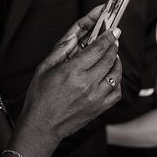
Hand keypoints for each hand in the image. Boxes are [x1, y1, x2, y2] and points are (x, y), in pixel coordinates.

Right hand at [21, 6, 121, 142]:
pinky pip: (117, 92)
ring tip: (112, 57)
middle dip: (113, 46)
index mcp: (72, 71)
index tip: (114, 31)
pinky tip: (111, 77)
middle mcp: (87, 83)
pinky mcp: (99, 108)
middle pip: (109, 59)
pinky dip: (117, 81)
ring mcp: (95, 97)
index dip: (108, 37)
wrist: (42, 126)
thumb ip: (61, 50)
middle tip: (113, 40)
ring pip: (116, 74)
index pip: (98, 48)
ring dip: (117, 62)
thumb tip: (75, 36)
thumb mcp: (44, 68)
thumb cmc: (40, 97)